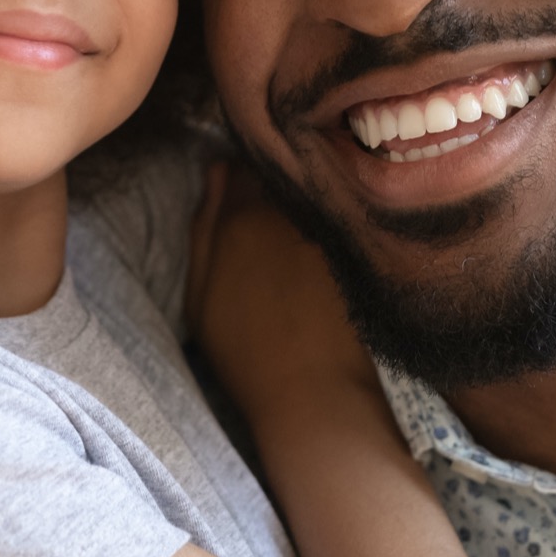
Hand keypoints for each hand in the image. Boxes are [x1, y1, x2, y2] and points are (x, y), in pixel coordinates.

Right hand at [188, 163, 375, 418]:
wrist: (315, 391)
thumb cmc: (243, 352)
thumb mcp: (199, 296)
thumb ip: (203, 228)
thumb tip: (216, 170)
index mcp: (242, 218)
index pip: (242, 164)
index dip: (240, 172)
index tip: (237, 187)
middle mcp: (289, 212)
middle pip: (279, 176)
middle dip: (271, 182)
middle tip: (263, 215)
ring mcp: (327, 229)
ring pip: (310, 197)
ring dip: (301, 204)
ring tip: (289, 241)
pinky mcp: (356, 249)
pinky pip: (337, 220)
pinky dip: (327, 227)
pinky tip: (316, 260)